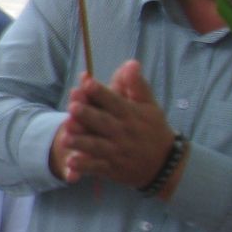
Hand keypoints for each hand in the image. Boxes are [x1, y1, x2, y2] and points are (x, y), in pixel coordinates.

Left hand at [52, 61, 177, 188]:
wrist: (165, 164)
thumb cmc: (153, 129)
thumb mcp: (149, 106)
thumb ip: (137, 85)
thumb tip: (131, 63)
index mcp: (130, 114)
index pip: (114, 101)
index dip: (101, 92)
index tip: (87, 82)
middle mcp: (123, 132)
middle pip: (103, 123)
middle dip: (88, 115)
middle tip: (72, 107)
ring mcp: (117, 151)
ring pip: (97, 146)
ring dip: (82, 142)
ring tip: (65, 136)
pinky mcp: (112, 168)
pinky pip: (97, 167)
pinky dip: (85, 166)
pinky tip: (71, 162)